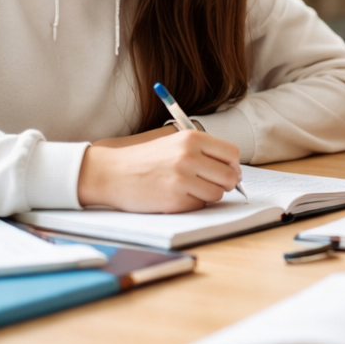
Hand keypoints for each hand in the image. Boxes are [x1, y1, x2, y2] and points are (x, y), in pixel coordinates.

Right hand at [76, 128, 240, 211]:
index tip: (228, 171)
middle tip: (214, 184)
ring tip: (190, 189)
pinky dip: (192, 203)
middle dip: (225, 183)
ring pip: (217, 193)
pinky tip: (176, 196)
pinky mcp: (174, 200)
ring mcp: (182, 179)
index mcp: (192, 138)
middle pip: (229, 176)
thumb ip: (203, 151)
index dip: (232, 165)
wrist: (111, 172)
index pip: (232, 153)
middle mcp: (189, 157)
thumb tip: (233, 169)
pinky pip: (199, 205)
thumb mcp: (174, 142)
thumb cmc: (144, 159)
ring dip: (208, 194)